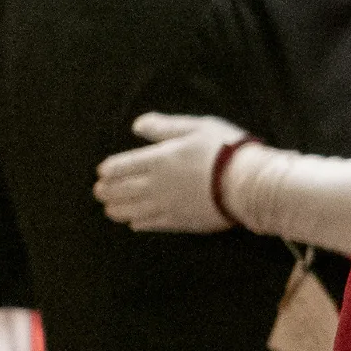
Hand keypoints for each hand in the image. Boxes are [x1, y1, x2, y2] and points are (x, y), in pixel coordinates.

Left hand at [94, 113, 249, 233]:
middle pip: (118, 191)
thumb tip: (137, 125)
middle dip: (105, 191)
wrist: (249, 184)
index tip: (102, 172)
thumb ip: (165, 127)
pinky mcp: (179, 222)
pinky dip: (138, 223)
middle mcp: (155, 185)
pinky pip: (150, 225)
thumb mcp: (197, 127)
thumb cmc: (226, 150)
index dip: (107, 170)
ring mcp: (166, 205)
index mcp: (157, 160)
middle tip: (100, 191)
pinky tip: (135, 223)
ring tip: (111, 209)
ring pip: (129, 211)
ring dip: (116, 210)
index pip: (118, 167)